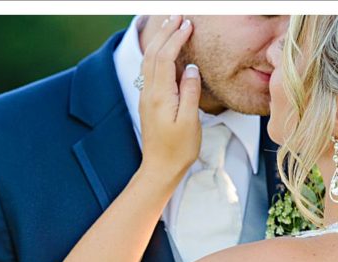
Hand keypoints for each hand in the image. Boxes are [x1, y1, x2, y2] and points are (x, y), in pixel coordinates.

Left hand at [137, 15, 201, 185]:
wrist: (159, 169)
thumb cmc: (178, 150)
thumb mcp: (190, 122)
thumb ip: (189, 93)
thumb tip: (191, 68)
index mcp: (160, 96)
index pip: (165, 57)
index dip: (176, 38)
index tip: (188, 25)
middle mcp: (149, 93)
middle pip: (153, 54)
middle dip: (166, 33)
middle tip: (179, 16)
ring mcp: (146, 97)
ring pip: (148, 61)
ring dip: (159, 41)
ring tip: (171, 26)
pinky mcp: (149, 102)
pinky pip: (149, 71)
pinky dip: (157, 54)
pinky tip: (165, 51)